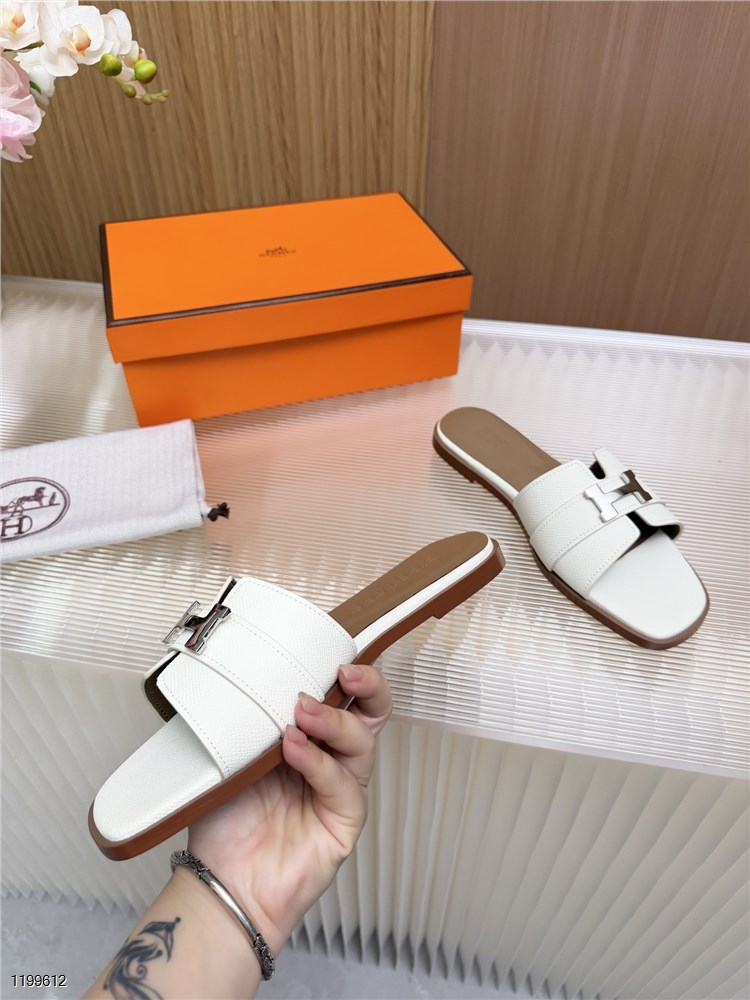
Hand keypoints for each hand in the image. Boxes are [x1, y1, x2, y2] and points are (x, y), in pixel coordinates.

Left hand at [185, 663, 391, 955]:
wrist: (221, 882)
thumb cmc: (226, 821)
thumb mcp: (233, 755)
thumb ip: (251, 720)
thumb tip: (255, 680)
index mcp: (310, 738)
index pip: (343, 698)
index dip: (348, 674)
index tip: (333, 655)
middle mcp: (331, 760)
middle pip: (370, 714)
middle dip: (367, 686)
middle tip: (343, 673)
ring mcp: (340, 791)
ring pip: (360, 744)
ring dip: (333, 722)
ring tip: (301, 712)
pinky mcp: (344, 823)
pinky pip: (343, 787)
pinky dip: (319, 764)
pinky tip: (294, 751)